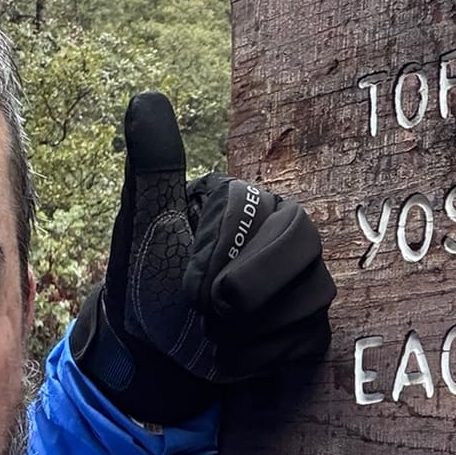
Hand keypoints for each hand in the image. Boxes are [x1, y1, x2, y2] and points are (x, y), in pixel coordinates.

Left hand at [71, 93, 334, 424]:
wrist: (152, 343)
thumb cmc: (150, 273)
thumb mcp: (144, 219)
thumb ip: (153, 162)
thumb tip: (146, 97)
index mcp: (252, 201)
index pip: (258, 217)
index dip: (219, 258)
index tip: (186, 284)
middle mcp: (289, 234)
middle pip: (304, 249)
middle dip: (251, 289)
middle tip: (211, 313)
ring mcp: (306, 280)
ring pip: (310, 299)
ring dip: (250, 330)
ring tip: (211, 333)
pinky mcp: (311, 326)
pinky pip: (310, 340)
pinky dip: (264, 357)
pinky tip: (231, 355)